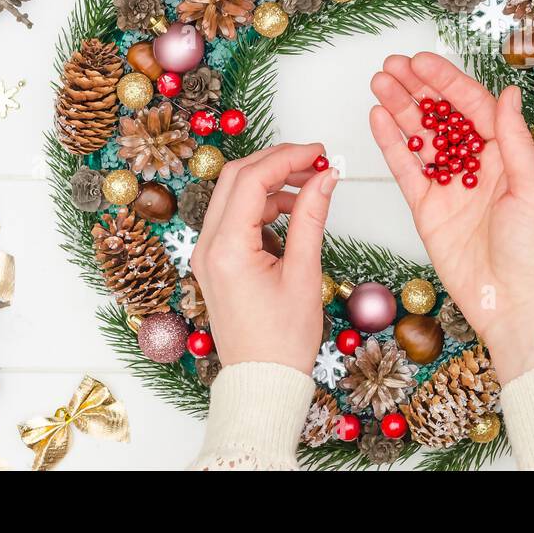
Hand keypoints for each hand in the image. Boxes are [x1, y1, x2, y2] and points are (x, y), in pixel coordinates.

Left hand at [190, 142, 337, 372]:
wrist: (262, 380)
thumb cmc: (282, 339)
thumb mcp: (304, 273)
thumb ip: (312, 217)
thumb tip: (326, 177)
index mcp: (226, 248)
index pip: (251, 180)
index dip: (287, 157)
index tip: (320, 152)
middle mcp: (207, 246)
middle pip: (236, 179)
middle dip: (276, 162)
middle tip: (316, 160)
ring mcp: (208, 253)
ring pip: (234, 195)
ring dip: (271, 183)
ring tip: (312, 186)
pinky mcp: (217, 261)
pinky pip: (236, 217)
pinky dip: (264, 206)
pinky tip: (294, 211)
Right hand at [369, 52, 533, 382]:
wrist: (514, 303)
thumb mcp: (533, 187)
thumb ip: (514, 139)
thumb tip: (507, 93)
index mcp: (508, 155)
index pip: (474, 106)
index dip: (447, 81)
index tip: (421, 61)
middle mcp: (478, 166)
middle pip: (443, 116)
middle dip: (417, 88)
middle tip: (391, 65)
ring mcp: (451, 186)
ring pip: (421, 138)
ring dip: (400, 108)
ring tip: (379, 82)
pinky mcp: (428, 210)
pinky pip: (407, 170)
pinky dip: (392, 144)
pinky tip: (378, 117)